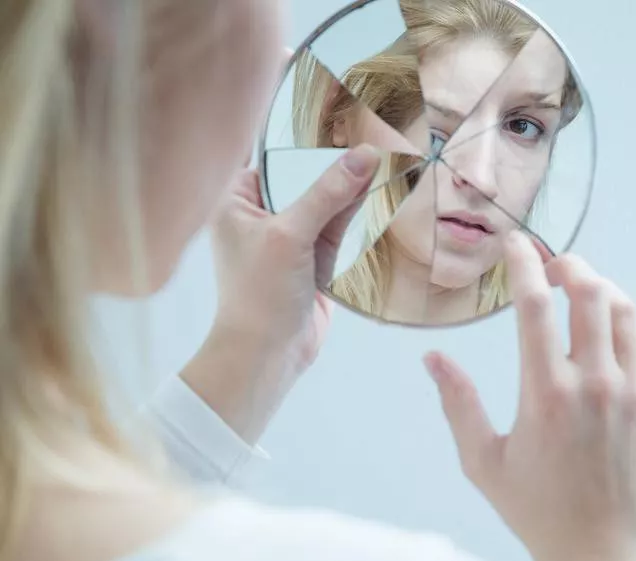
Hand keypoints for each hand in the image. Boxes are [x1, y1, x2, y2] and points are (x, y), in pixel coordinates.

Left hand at [181, 145, 380, 442]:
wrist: (269, 355)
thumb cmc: (259, 295)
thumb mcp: (291, 235)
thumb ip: (326, 194)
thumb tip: (365, 156)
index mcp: (236, 203)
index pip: (273, 158)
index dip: (305, 141)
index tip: (341, 117)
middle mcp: (261, 216)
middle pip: (304, 178)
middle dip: (335, 164)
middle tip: (371, 132)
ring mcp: (289, 238)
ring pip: (325, 202)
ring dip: (350, 188)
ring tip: (386, 158)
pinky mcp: (312, 259)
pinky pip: (336, 227)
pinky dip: (355, 214)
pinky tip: (380, 191)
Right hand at [424, 231, 635, 560]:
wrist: (602, 554)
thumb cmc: (536, 510)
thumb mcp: (482, 460)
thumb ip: (457, 403)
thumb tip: (432, 357)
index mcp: (544, 392)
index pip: (533, 303)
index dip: (521, 262)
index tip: (514, 243)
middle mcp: (594, 383)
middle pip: (590, 291)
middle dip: (568, 264)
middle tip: (550, 265)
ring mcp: (635, 394)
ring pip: (626, 312)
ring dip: (602, 288)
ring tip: (581, 290)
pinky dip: (633, 325)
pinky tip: (615, 331)